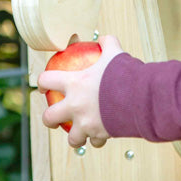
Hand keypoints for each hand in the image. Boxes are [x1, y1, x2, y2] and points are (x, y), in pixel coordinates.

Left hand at [37, 34, 124, 148]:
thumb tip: (104, 39)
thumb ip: (107, 44)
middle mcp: (74, 105)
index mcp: (74, 84)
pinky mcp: (98, 134)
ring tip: (80, 135)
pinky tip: (102, 136)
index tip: (42, 87)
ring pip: (72, 138)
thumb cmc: (125, 74)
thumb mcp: (115, 54)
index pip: (47, 80)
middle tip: (54, 119)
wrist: (139, 98)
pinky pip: (95, 142)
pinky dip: (98, 140)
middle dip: (49, 120)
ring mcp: (85, 123)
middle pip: (49, 117)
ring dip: (75, 137)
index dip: (41, 82)